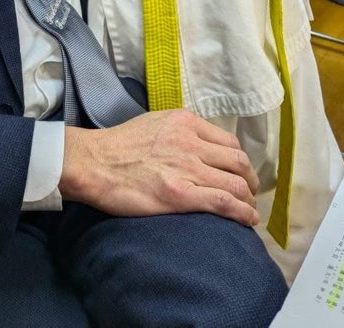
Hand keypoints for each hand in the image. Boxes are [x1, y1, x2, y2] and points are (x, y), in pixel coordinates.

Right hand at [60, 109, 259, 225]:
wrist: (94, 162)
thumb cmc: (119, 146)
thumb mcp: (155, 123)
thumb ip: (180, 131)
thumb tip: (198, 145)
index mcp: (185, 122)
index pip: (229, 142)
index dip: (241, 162)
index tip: (241, 174)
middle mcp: (191, 142)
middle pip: (238, 162)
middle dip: (250, 181)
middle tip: (249, 193)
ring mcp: (187, 168)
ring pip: (236, 184)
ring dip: (248, 199)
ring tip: (249, 210)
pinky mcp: (181, 195)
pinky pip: (224, 202)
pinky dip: (242, 213)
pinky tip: (247, 220)